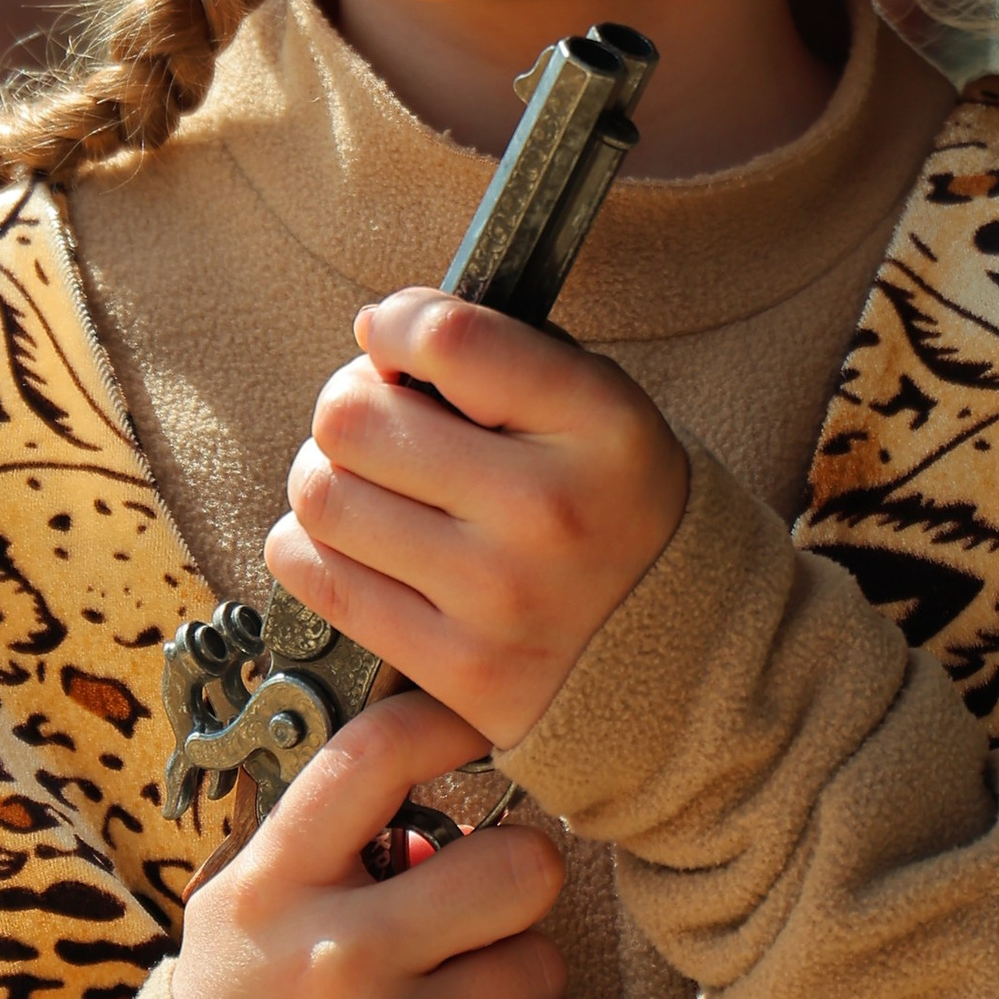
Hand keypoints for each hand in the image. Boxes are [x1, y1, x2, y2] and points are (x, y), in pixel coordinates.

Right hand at [171, 685, 602, 998]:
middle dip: (517, 882)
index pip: (375, 754)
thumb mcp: (243, 908)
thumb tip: (437, 754)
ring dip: (523, 978)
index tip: (476, 732)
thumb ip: (322, 833)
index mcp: (274, 887)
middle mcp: (333, 960)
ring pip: (542, 963)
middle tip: (485, 910)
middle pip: (516, 867)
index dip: (448, 723)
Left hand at [267, 291, 688, 747]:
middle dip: (350, 408)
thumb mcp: (597, 405)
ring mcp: (501, 600)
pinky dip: (311, 551)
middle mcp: (550, 512)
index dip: (394, 326)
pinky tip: (358, 549)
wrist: (687, 652)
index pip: (450, 341)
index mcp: (601, 426)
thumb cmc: (610, 503)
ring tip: (371, 488)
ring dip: (327, 481)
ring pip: (321, 497)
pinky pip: (318, 577)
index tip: (389, 339)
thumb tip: (375, 332)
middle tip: (381, 425)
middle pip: (354, 420)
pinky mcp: (460, 673)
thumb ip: (496, 356)